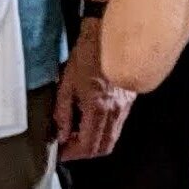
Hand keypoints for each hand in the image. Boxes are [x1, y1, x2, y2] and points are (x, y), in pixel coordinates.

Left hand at [54, 16, 132, 161]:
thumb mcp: (66, 83)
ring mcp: (124, 108)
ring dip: (94, 144)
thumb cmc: (86, 54)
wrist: (108, 34)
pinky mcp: (129, 102)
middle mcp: (114, 111)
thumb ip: (62, 112)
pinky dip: (104, 132)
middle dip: (83, 153)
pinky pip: (117, 127)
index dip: (71, 154)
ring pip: (112, 140)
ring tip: (76, 135)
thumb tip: (60, 133)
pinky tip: (90, 123)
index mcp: (98, 107)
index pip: (86, 145)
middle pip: (102, 148)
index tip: (60, 153)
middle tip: (67, 148)